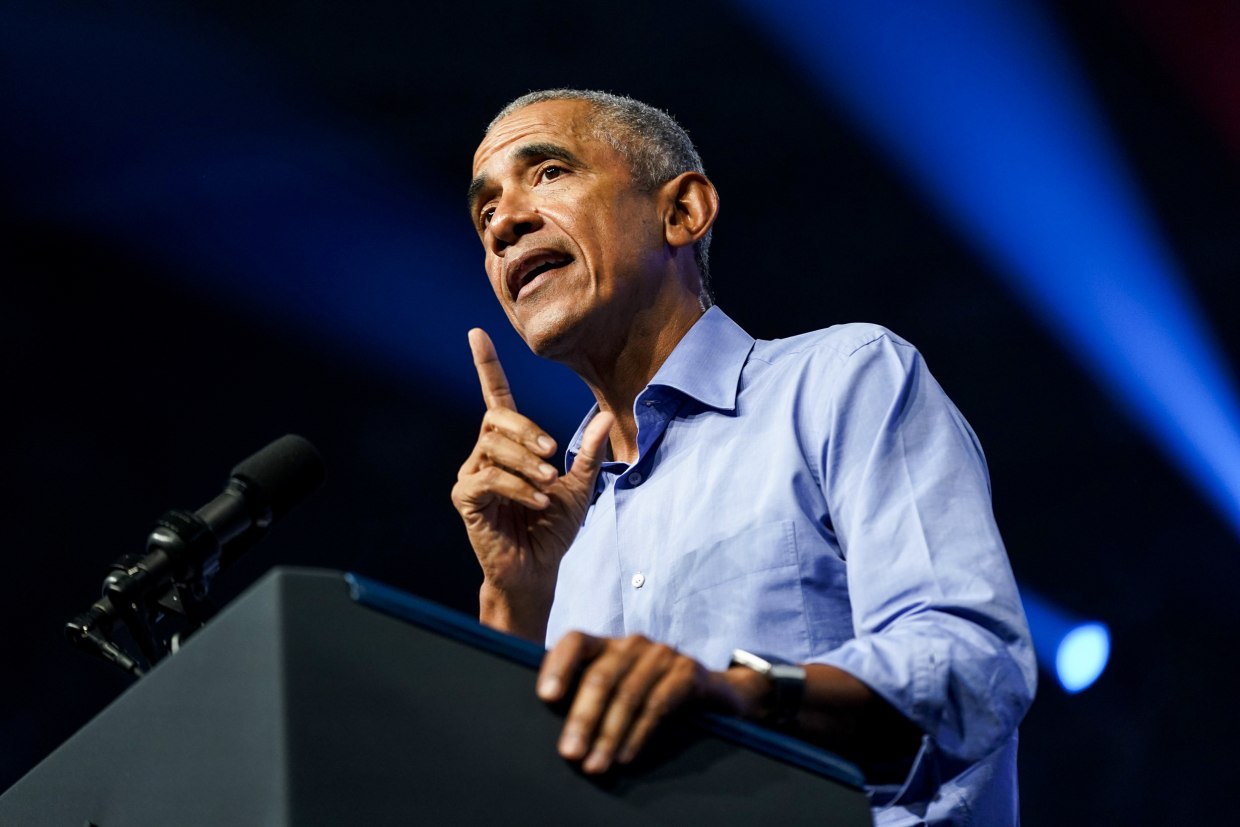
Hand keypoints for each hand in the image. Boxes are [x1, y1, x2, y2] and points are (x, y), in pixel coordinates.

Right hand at [451, 329, 613, 638]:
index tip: (478, 334)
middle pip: (496, 418)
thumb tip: (604, 416)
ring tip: (547, 486)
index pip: (495, 398)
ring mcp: (472, 475)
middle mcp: (485, 455)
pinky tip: (535, 502)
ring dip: (526, 463)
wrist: (538, 570)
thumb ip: (588, 454)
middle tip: (552, 453)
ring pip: (493, 447)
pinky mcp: (466, 498)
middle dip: (526, 430)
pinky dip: (516, 487)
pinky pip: (487, 479)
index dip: (487, 366)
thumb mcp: (580, 487)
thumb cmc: (553, 530)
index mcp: (511, 446)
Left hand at [536, 632, 759, 774]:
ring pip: (628, 694)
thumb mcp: (620, 690)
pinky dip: (638, 733)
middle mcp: (634, 643)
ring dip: (609, 735)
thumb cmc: (654, 695)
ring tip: (595, 765)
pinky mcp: (688, 673)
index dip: (558, 665)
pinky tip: (625, 756)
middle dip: (583, 718)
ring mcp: (663, 655)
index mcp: (609, 645)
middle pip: (601, 676)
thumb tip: (554, 727)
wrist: (716, 694)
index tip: (546, 697)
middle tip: (570, 753)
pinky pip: (658, 705)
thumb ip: (589, 697)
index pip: (575, 641)